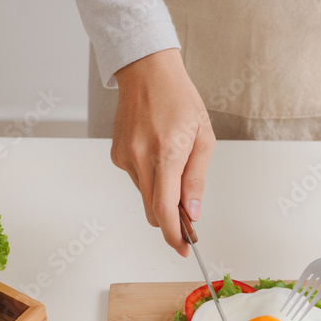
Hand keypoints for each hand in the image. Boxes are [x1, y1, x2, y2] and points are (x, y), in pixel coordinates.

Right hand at [111, 49, 215, 255]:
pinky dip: (150, 178)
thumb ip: (196, 179)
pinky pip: (137, 180)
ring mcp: (125, 157)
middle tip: (188, 218)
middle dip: (170, 220)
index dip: (174, 235)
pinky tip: (157, 153)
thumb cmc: (180, 99)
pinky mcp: (117, 155)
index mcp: (166, 154)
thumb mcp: (203, 138)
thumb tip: (193, 212)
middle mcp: (141, 158)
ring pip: (145, 196)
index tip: (182, 248)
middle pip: (152, 210)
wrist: (147, 72)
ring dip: (161, 194)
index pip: (165, 209)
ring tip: (174, 164)